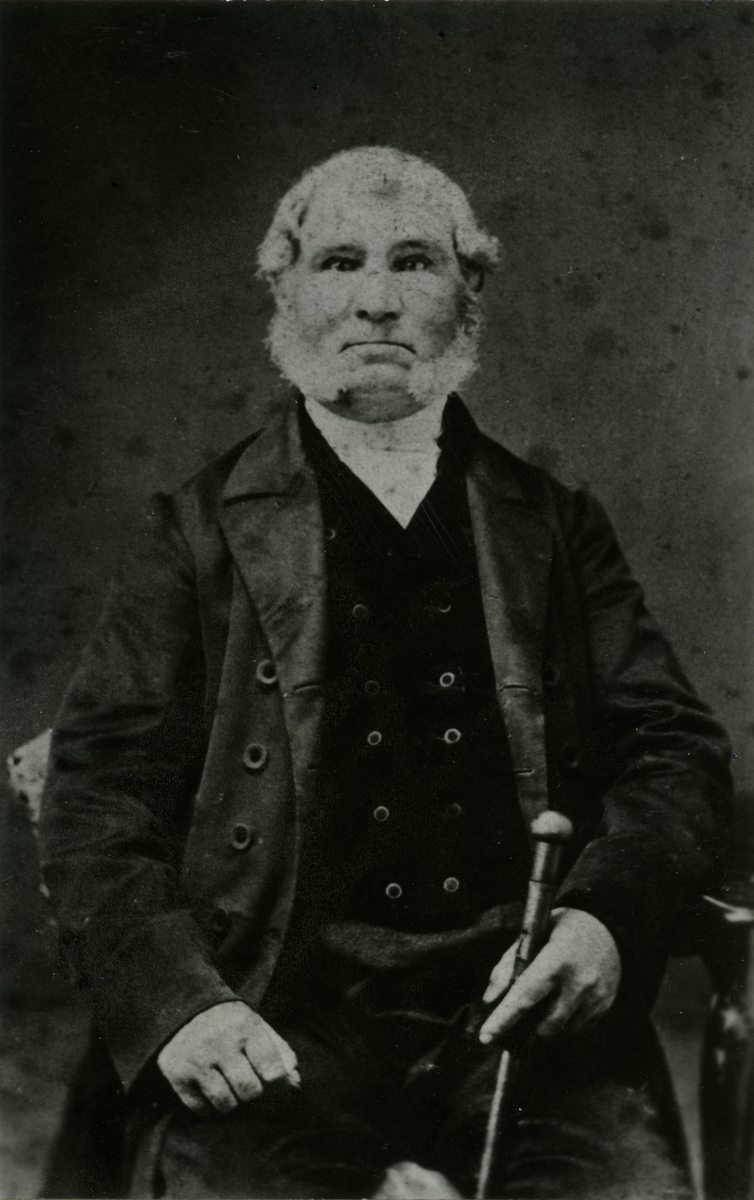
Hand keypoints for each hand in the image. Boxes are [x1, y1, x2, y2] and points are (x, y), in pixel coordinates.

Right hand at [157, 1000, 299, 1113]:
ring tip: (230, 1087)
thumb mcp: (257, 1026)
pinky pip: (202, 1110)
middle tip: (248, 1084)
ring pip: (226, 1105)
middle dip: (253, 1093)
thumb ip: (280, 1052)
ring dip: (232, 1102)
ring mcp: (196, 1061)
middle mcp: (220, 1043)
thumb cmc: (230, 1023)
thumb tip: (295, 1084)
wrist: (184, 1007)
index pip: (273, 1071)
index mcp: (245, 1027)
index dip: (277, 1083)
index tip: (271, 1081)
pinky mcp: (176, 1076)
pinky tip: (210, 1090)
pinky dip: (210, 1107)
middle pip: (250, 1092)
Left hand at [479, 907, 620, 1043]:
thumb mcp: (531, 936)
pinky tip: (567, 998)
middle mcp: (579, 980)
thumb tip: (490, 1000)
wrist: (605, 924)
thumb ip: (507, 965)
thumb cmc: (559, 929)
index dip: (503, 1019)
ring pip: (563, 1029)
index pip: (525, 996)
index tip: (486, 1037)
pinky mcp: (606, 1004)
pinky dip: (567, 1021)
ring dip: (549, 1023)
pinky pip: (579, 1027)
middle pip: (545, 1023)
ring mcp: (596, 994)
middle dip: (529, 1024)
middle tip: (523, 1011)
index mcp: (556, 958)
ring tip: (549, 998)